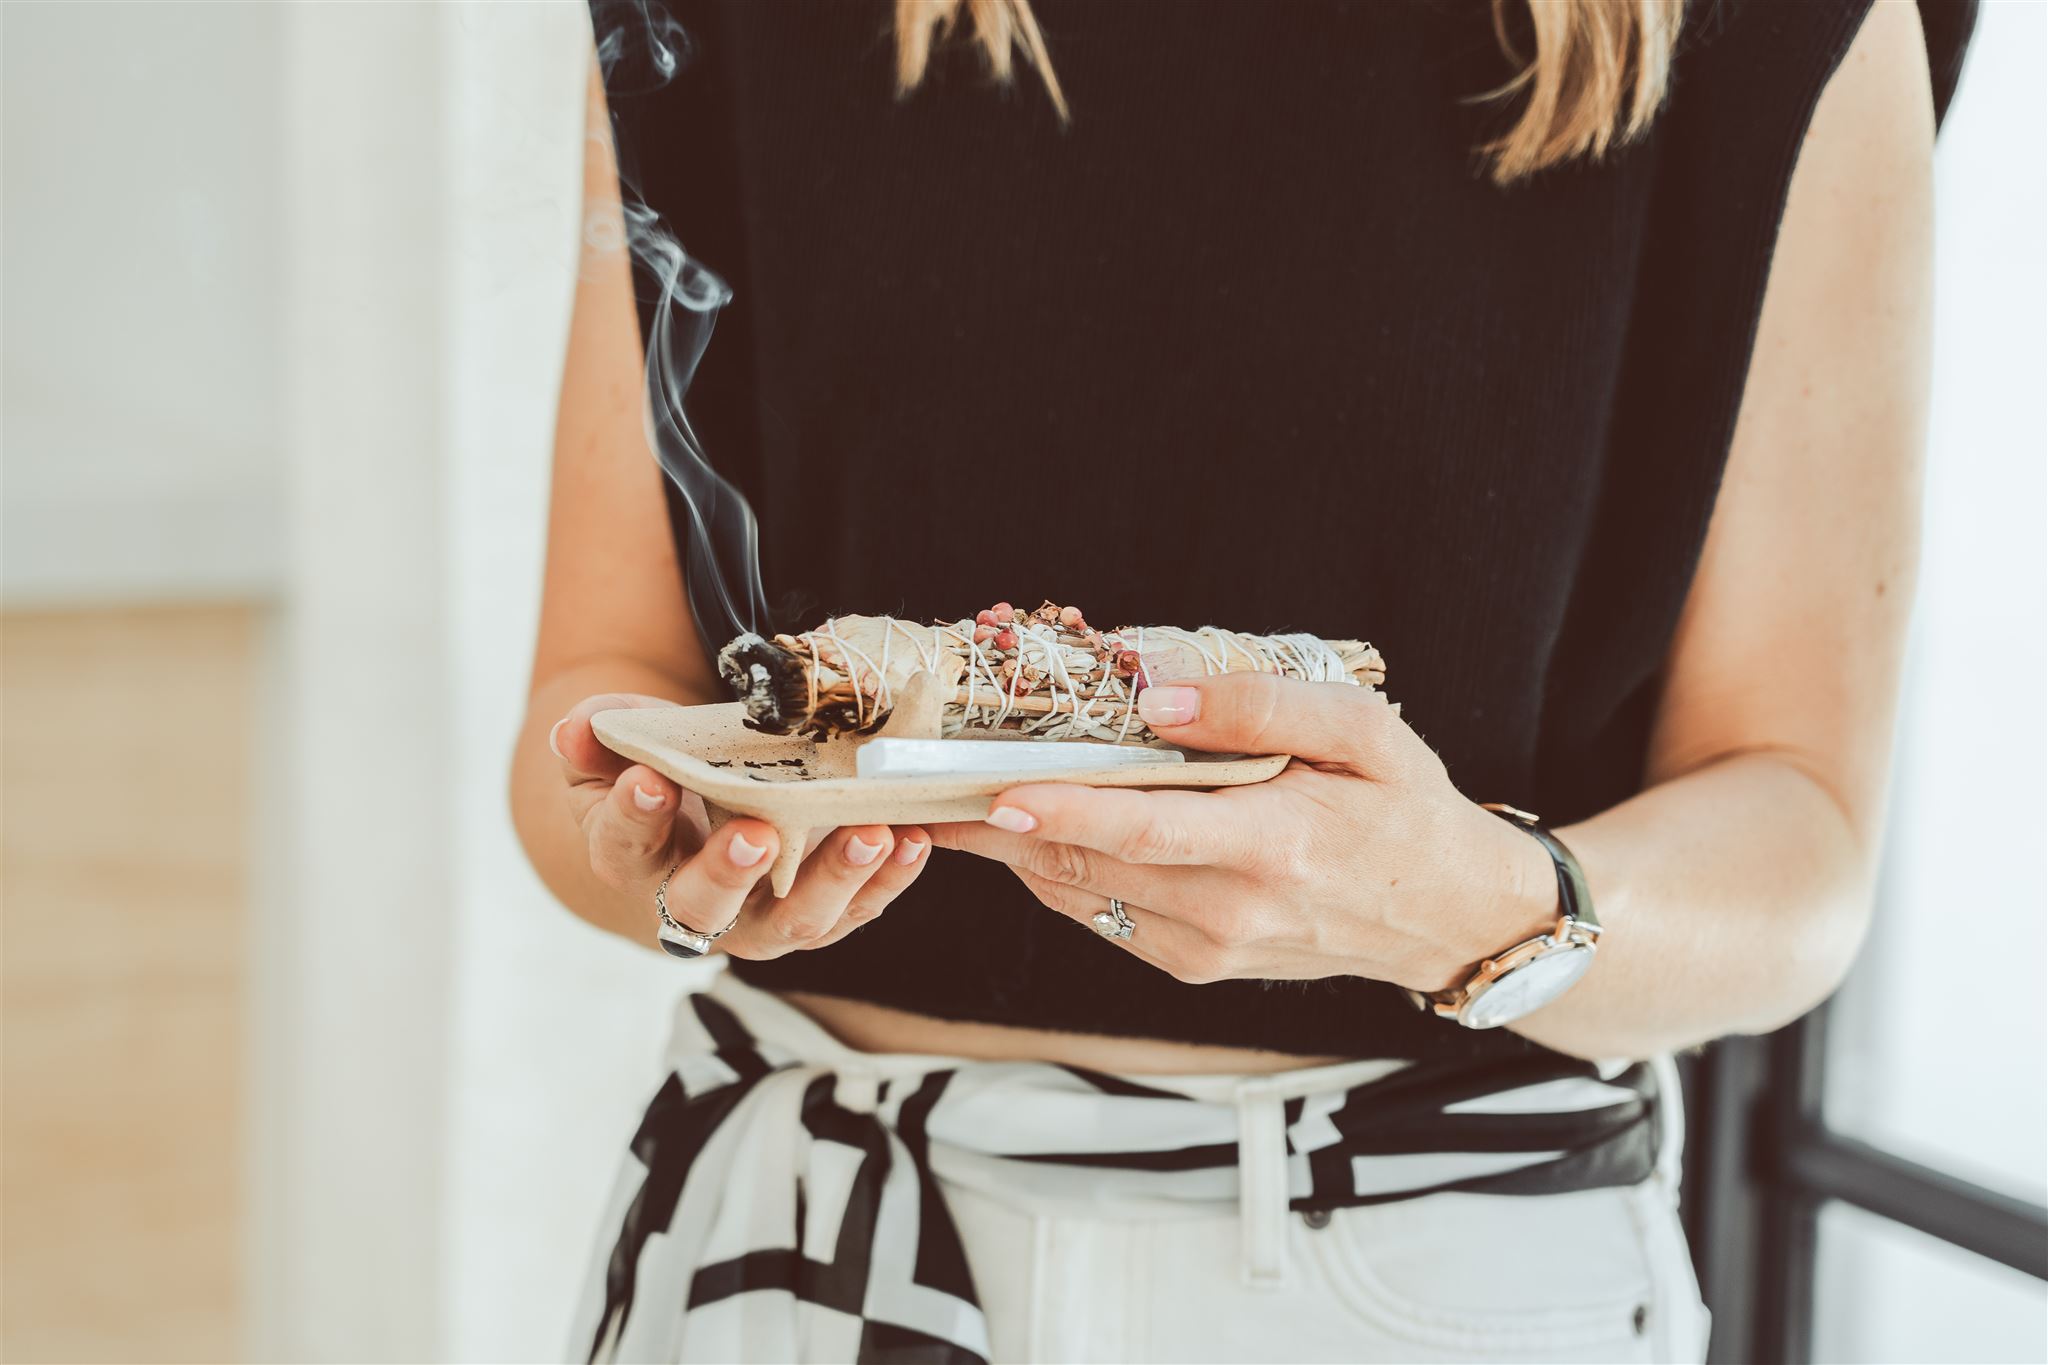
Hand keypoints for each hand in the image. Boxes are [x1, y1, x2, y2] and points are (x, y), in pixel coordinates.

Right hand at [552, 693, 930, 956]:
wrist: (694, 822)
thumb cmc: (655, 779)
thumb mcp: (617, 754)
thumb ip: (596, 742)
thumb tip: (574, 728)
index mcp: (631, 861)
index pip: (624, 846)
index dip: (633, 817)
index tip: (647, 782)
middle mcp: (693, 907)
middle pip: (706, 907)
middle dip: (730, 872)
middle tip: (755, 835)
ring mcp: (761, 921)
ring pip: (795, 922)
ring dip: (834, 880)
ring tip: (871, 835)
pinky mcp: (819, 916)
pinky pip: (855, 910)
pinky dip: (888, 881)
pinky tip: (912, 840)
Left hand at [927, 674, 1554, 991]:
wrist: (1446, 916)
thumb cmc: (1405, 808)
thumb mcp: (1361, 731)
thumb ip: (1256, 706)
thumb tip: (1150, 691)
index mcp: (1274, 846)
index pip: (1144, 830)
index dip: (1062, 810)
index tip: (992, 792)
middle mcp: (1230, 910)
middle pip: (1085, 863)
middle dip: (998, 820)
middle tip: (925, 776)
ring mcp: (1207, 948)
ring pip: (1078, 892)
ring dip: (1014, 843)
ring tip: (954, 790)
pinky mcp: (1192, 964)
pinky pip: (1099, 911)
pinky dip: (1057, 865)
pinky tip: (1034, 820)